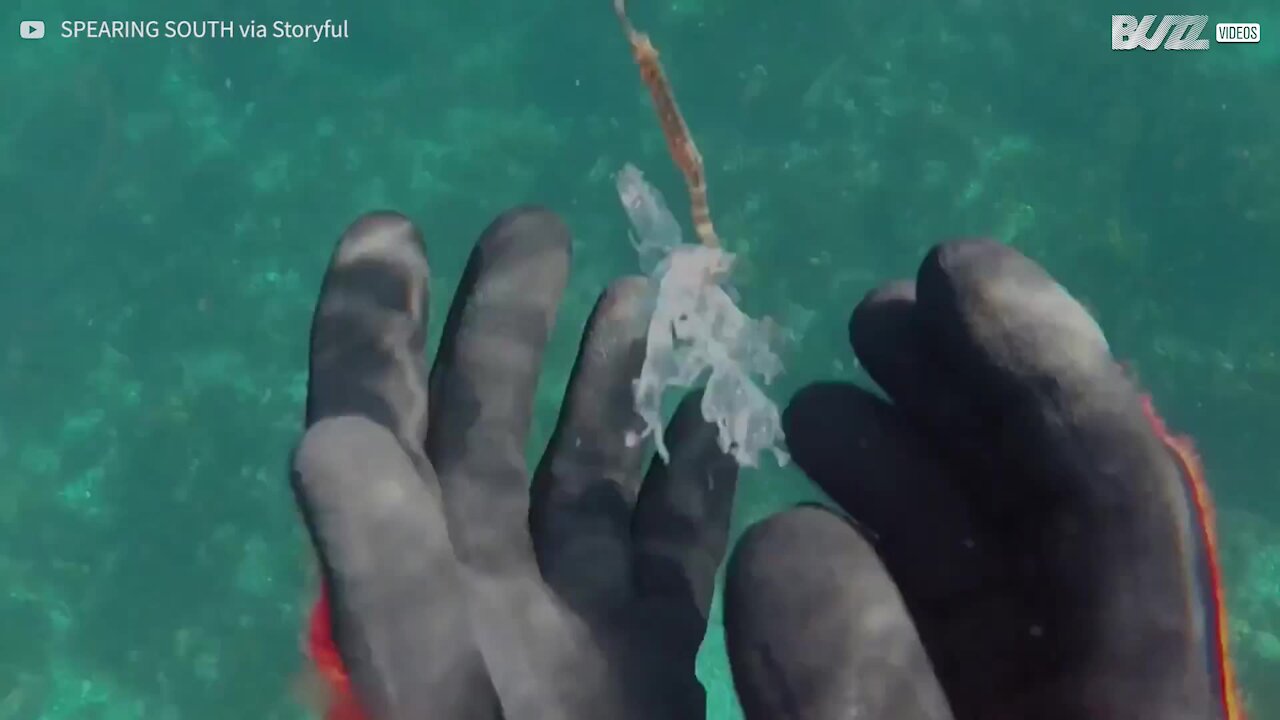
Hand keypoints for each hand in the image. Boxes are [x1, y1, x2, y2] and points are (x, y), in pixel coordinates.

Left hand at [290, 208, 737, 719]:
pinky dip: (697, 477)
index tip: (388, 230)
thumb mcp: (426, 682)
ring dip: (610, 380)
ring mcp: (572, 623)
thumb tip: (330, 434)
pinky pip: (672, 547)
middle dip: (505, 323)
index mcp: (412, 590)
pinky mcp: (650, 657)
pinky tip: (717, 410)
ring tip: (637, 292)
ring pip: (584, 476)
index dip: (366, 332)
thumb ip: (383, 569)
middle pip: (483, 432)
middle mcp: (484, 592)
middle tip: (537, 225)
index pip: (374, 434)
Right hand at [722, 239, 1243, 719]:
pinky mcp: (939, 713)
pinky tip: (801, 524)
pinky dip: (859, 551)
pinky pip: (910, 613)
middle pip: (1046, 500)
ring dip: (898, 460)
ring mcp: (1015, 695)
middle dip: (962, 389)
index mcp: (1133, 688)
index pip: (1114, 496)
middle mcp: (1084, 674)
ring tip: (813, 409)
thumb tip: (786, 535)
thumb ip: (864, 690)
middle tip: (875, 316)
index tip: (954, 271)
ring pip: (972, 552)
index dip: (1041, 367)